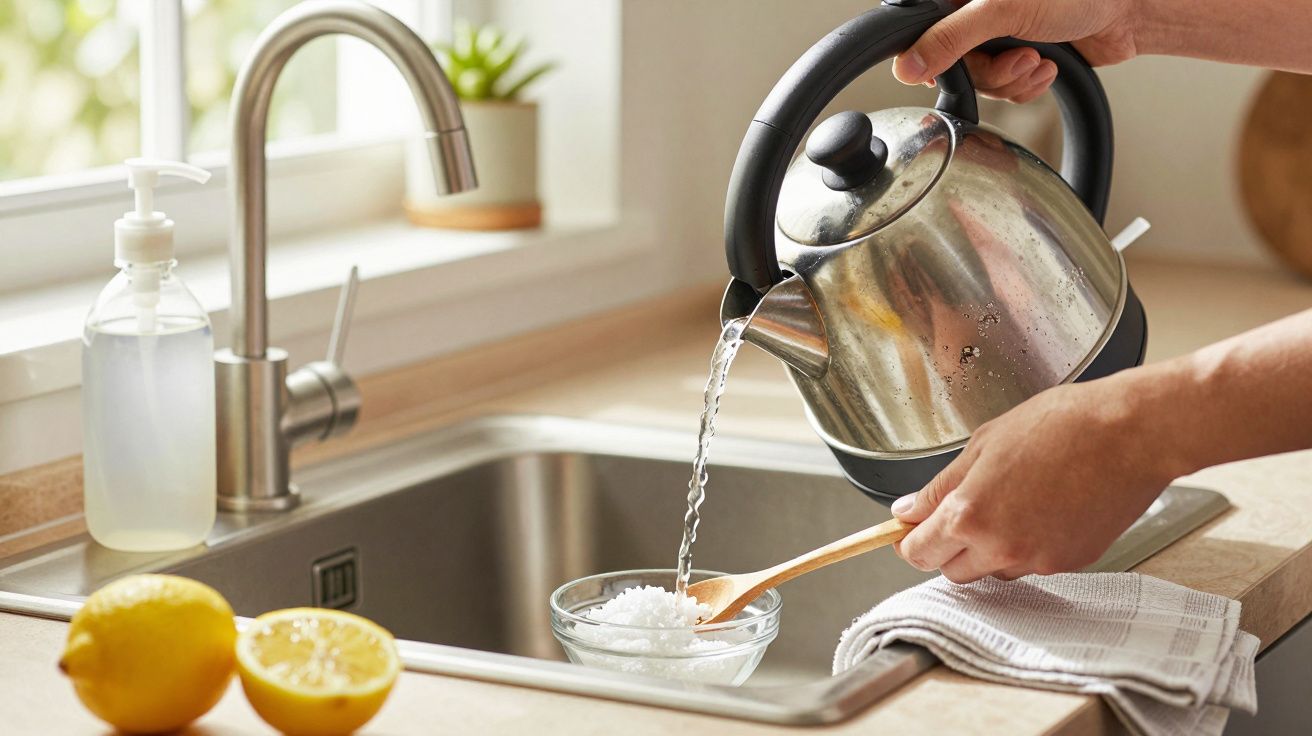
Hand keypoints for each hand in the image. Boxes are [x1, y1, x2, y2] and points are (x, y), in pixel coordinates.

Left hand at [891, 373, 1181, 583]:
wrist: (1130, 435)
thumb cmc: (1062, 426)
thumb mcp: (984, 444)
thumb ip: (941, 486)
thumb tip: (908, 510)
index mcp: (970, 515)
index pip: (918, 553)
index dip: (911, 539)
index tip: (912, 528)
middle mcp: (1001, 547)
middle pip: (952, 570)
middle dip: (949, 545)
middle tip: (964, 508)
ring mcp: (1038, 561)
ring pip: (993, 570)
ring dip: (990, 547)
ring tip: (1014, 500)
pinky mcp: (1069, 564)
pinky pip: (1032, 564)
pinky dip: (1029, 545)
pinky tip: (1044, 507)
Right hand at [893, 0, 1140, 102]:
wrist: (1129, 11)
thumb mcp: (1003, 11)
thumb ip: (951, 38)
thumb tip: (907, 66)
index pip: (926, 33)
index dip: (934, 57)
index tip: (947, 71)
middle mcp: (977, 14)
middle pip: (955, 64)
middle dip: (992, 72)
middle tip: (1018, 58)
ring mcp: (999, 37)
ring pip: (982, 80)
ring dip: (1014, 80)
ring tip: (1039, 60)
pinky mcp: (1019, 56)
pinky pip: (1006, 88)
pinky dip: (1028, 85)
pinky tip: (1047, 66)